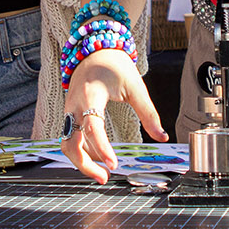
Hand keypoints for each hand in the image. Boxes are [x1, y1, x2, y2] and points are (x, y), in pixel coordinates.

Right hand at [60, 50, 167, 182]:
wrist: (94, 50)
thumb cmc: (115, 66)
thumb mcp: (135, 86)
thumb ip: (148, 113)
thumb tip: (162, 137)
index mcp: (90, 95)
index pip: (92, 127)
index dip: (101, 148)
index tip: (114, 164)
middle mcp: (74, 105)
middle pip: (70, 142)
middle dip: (84, 165)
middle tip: (105, 178)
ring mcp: (68, 111)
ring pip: (66, 144)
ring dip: (82, 162)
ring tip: (103, 173)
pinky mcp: (69, 115)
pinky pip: (70, 138)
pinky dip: (83, 151)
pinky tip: (100, 158)